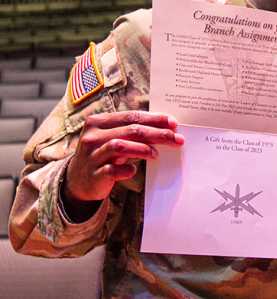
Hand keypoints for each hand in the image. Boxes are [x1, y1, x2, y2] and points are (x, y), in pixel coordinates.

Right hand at [62, 111, 183, 220]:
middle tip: (176, 139)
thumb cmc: (103, 155)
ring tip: (156, 154)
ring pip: (119, 146)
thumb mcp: (113, 138)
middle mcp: (92, 136)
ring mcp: (91, 156)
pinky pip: (111, 170)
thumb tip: (165, 127)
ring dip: (142, 148)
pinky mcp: (93, 175)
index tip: (173, 123)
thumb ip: (131, 131)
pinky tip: (133, 170)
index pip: (131, 116)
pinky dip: (126, 169)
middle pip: (130, 130)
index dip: (154, 119)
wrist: (78, 182)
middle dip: (157, 134)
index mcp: (98, 122)